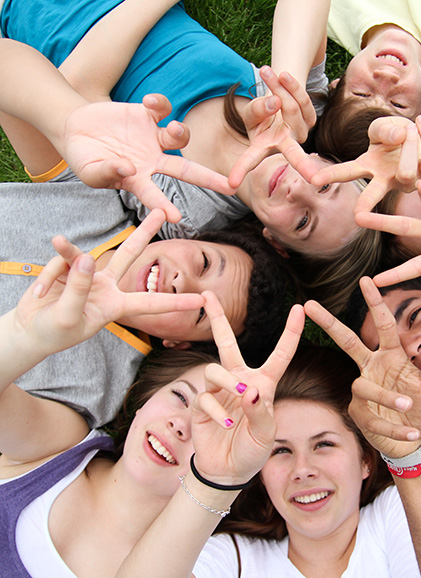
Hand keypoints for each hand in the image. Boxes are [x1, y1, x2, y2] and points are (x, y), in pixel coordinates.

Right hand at [12, 209, 203, 357]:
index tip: (202, 300)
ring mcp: (87, 276)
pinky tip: (39, 293)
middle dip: (145, 233)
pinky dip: (48, 276)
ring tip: (57, 246)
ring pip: (85, 254)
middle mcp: (108, 287)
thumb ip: (80, 288)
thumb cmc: (53, 333)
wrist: (29, 330)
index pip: (153, 304)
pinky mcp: (67, 268)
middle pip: (131, 254)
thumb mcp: (69, 316)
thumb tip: (87, 256)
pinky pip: (60, 262)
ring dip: (69, 251)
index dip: (177, 302)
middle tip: (161, 212)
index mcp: (117, 306)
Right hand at [61, 94, 235, 221]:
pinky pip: (161, 108)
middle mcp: (153, 161)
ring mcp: (152, 137)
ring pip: (178, 137)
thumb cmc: (83, 158)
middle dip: (211, 180)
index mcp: (140, 180)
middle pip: (188, 172)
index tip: (175, 217)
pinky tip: (150, 102)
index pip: (155, 196)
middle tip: (232, 188)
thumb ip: (106, 174)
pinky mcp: (145, 113)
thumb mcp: (88, 172)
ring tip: (174, 129)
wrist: (75, 128)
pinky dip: (160, 103)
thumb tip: (128, 170)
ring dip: (181, 133)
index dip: (164, 206)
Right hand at [188, 292, 304, 485]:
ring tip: (238, 398)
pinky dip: (216, 410)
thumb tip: (248, 390)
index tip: (299, 309)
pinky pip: (205, 396)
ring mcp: (219, 391)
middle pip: (227, 343)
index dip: (290, 332)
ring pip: (216, 369)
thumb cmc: (252, 450)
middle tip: (207, 295)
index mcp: (264, 384)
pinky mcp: (201, 403)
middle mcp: (240, 381)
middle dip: (217, 319)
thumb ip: (260, 411)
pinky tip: (225, 424)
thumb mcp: (266, 434)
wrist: (228, 471)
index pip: (280, 354)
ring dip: (227, 382)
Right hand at [228, 66, 317, 187]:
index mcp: (262, 148)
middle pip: (294, 155)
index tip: (230, 184)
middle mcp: (284, 146)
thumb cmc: (260, 114)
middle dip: (303, 165)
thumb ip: (258, 109)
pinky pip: (302, 100)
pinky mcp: (310, 119)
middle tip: (313, 179)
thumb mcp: (251, 112)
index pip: (250, 160)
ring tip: (264, 71)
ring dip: (277, 87)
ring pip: (291, 109)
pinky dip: (291, 85)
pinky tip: (282, 75)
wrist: (277, 102)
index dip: (240, 170)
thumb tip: (275, 103)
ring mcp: (300, 134)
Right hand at [304, 277, 420, 456]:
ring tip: (410, 406)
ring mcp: (362, 391)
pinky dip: (395, 426)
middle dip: (329, 323)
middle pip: (347, 342)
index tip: (366, 280)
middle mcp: (372, 368)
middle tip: (309, 305)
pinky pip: (372, 417)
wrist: (417, 440)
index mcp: (391, 356)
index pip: (382, 325)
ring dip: (388, 397)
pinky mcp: (358, 413)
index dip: (375, 303)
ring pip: (364, 387)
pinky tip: (413, 432)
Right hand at [311, 114, 420, 213]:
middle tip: (357, 216)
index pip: (347, 172)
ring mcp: (406, 183)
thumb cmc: (398, 133)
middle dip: (365, 204)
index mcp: (369, 167)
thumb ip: (384, 130)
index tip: (314, 180)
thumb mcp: (383, 126)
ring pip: (406, 172)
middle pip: (373, 194)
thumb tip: (398, 138)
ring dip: (409, 143)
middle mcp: (385, 181)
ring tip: (410, 126)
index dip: (331, 175)